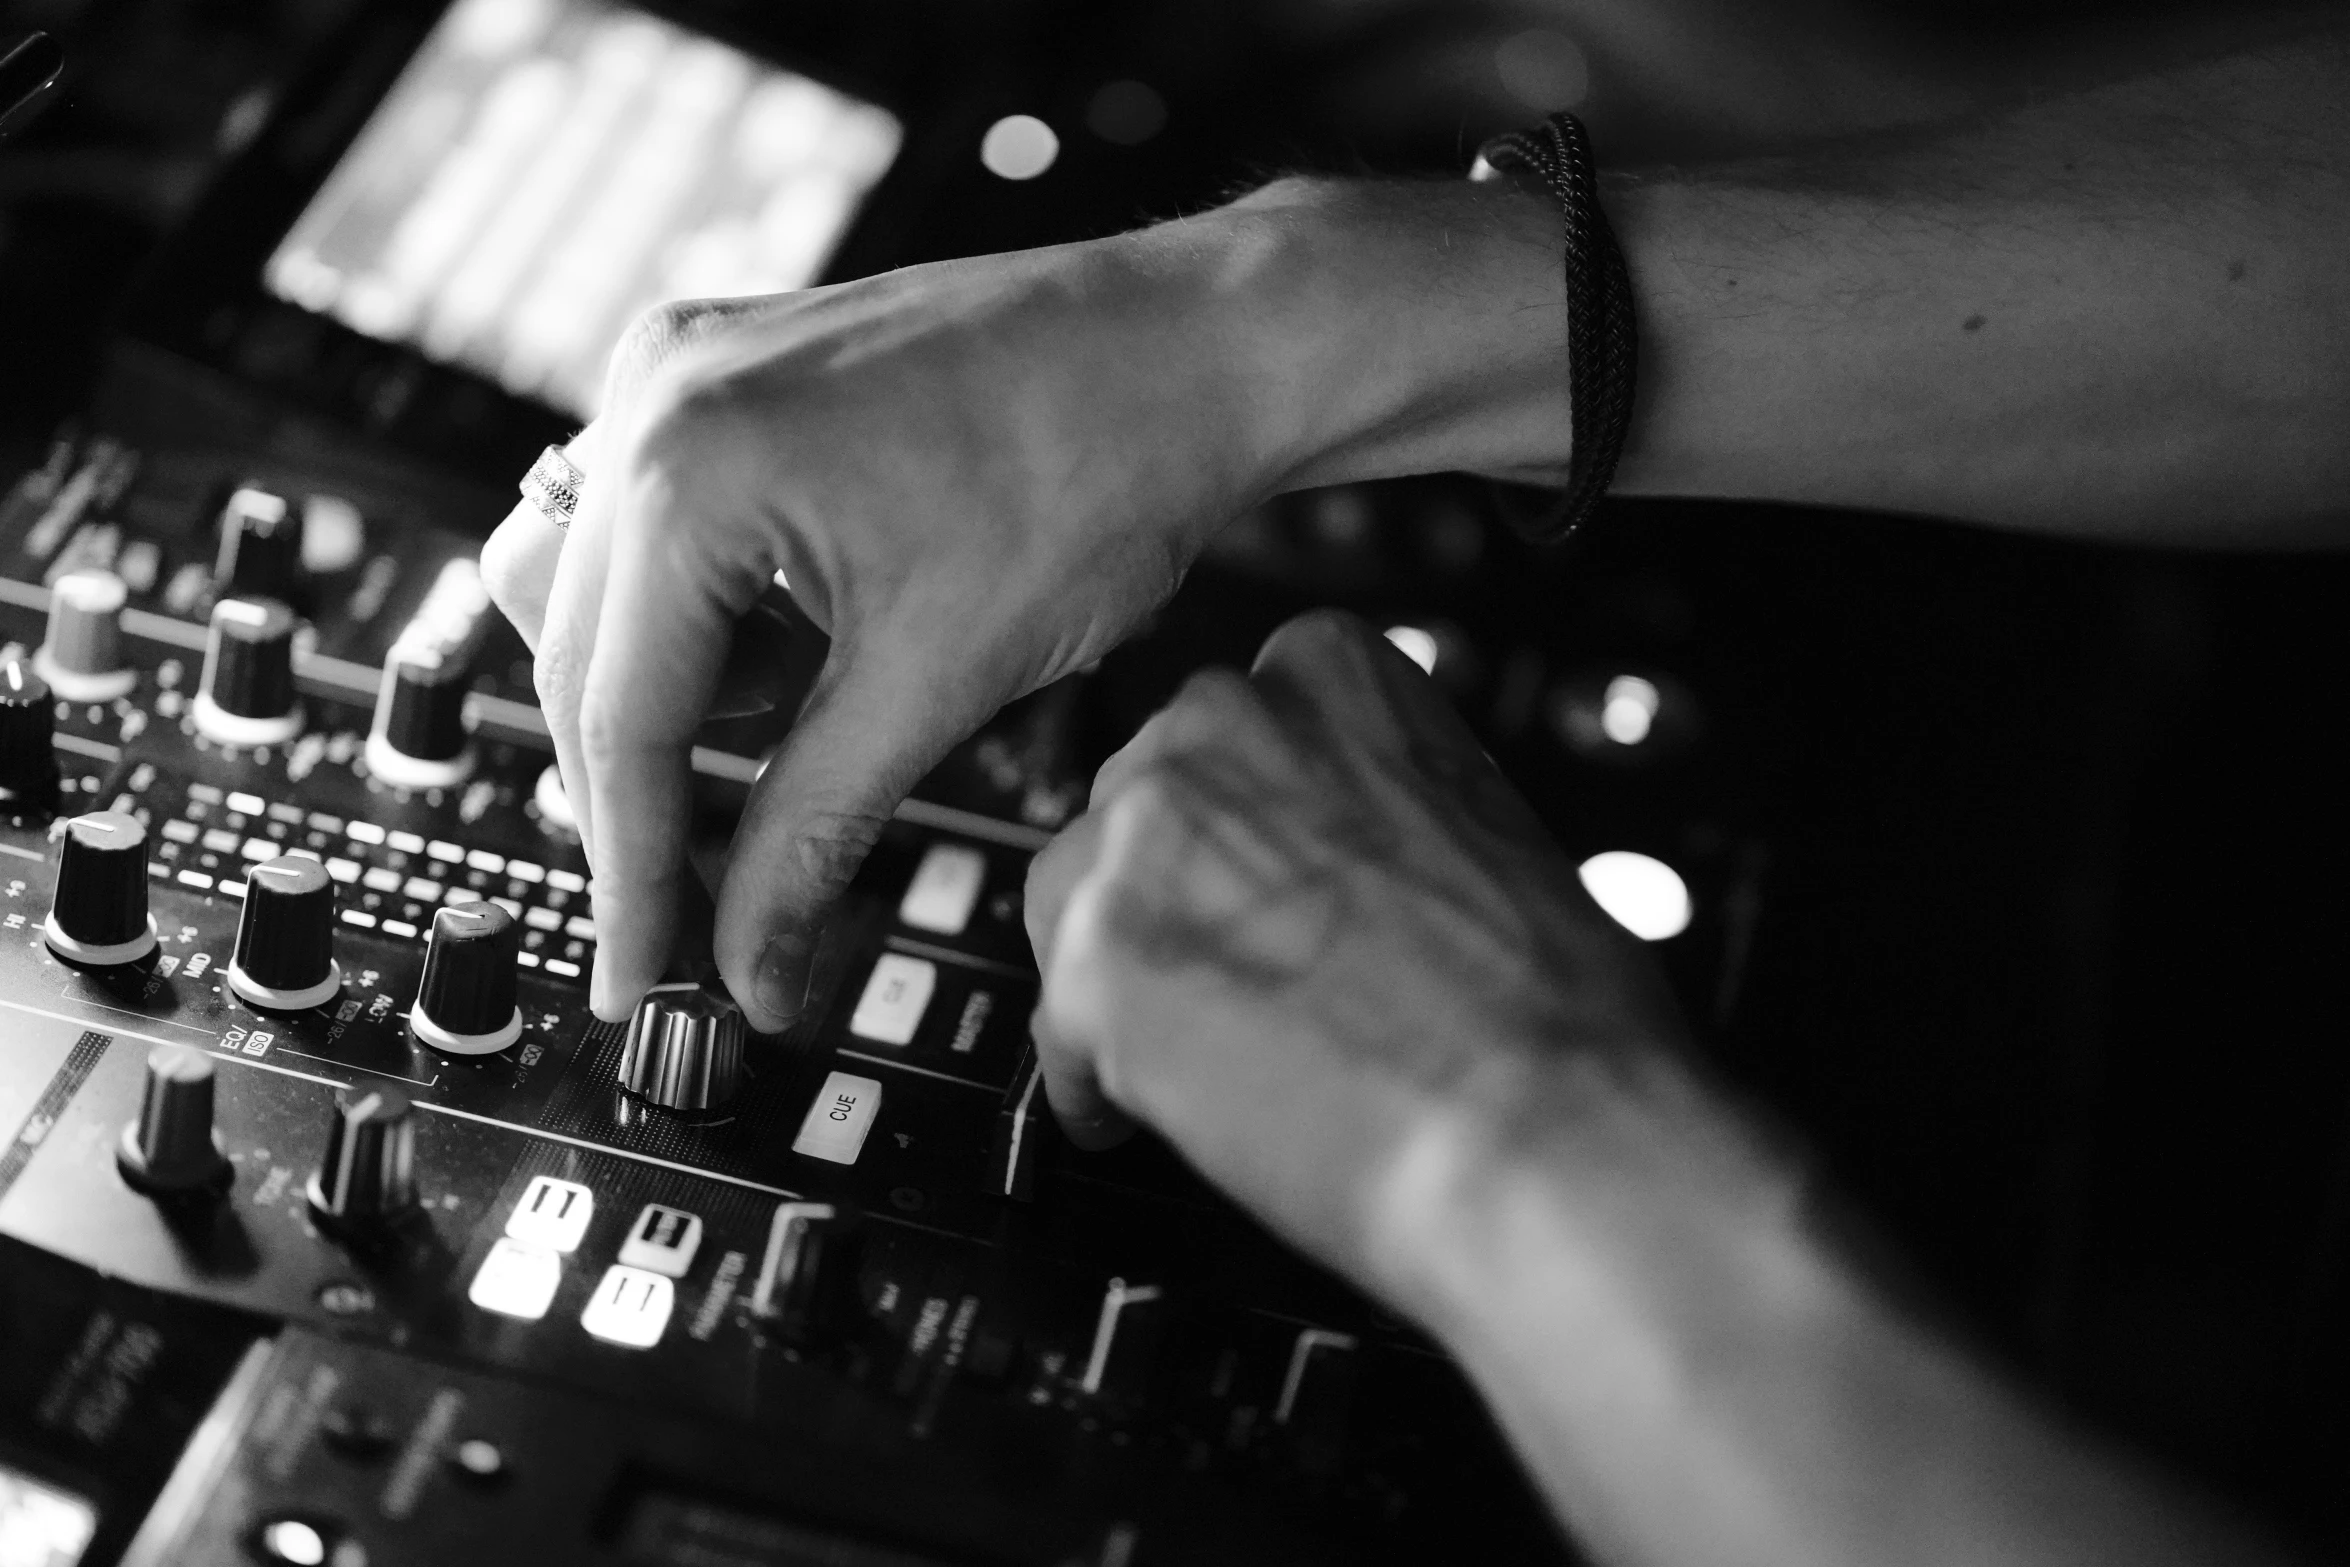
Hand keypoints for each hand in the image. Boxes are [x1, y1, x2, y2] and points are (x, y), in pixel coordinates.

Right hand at [478, 178, 1575, 1030]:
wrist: (1194, 351)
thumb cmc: (1094, 470)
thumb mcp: (936, 681)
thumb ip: (813, 837)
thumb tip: (749, 974)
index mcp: (687, 464)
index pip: (623, 720)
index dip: (633, 876)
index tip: (638, 985)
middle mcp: (653, 396)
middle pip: (589, 665)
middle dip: (651, 798)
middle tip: (705, 924)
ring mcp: (686, 372)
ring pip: (612, 602)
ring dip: (685, 701)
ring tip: (808, 728)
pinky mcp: (730, 379)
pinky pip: (666, 533)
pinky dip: (717, 623)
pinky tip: (810, 653)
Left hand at [1023, 610, 1702, 1310]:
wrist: (1541, 1131)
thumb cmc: (1552, 1009)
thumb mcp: (1482, 830)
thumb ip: (1375, 809)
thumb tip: (1332, 854)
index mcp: (1331, 674)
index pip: (1229, 731)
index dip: (1241, 826)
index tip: (1257, 877)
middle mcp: (1224, 726)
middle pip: (1141, 809)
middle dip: (1175, 893)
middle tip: (1234, 976)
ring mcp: (1145, 836)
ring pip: (1079, 904)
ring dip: (1125, 979)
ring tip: (1200, 1056)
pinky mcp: (1093, 959)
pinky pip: (1060, 1025)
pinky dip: (1099, 1080)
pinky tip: (1159, 1114)